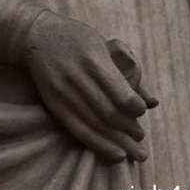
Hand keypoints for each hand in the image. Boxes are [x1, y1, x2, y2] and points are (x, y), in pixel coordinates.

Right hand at [23, 10, 156, 162]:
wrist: (36, 36)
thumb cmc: (77, 38)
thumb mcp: (101, 45)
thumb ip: (126, 72)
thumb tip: (153, 102)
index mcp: (93, 58)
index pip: (118, 92)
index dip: (134, 107)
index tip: (142, 111)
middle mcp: (77, 76)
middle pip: (107, 112)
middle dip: (128, 129)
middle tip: (140, 136)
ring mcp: (62, 91)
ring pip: (94, 124)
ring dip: (116, 141)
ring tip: (133, 151)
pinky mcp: (53, 103)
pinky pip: (77, 129)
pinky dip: (98, 144)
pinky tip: (114, 153)